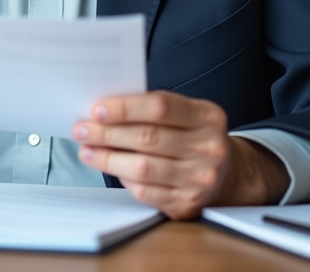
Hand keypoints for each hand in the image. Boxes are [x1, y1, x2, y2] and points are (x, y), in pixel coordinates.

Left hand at [73, 91, 289, 219]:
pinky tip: (108, 167)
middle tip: (82, 129)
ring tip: (87, 149)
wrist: (227, 174)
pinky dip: (122, 178)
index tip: (98, 109)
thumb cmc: (193, 137)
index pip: (161, 107)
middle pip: (148, 138)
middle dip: (108, 133)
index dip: (126, 108)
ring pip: (143, 168)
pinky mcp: (187, 203)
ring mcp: (199, 179)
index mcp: (208, 117)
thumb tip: (104, 111)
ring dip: (108, 158)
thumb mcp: (186, 114)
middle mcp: (209, 148)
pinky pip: (146, 191)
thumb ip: (152, 110)